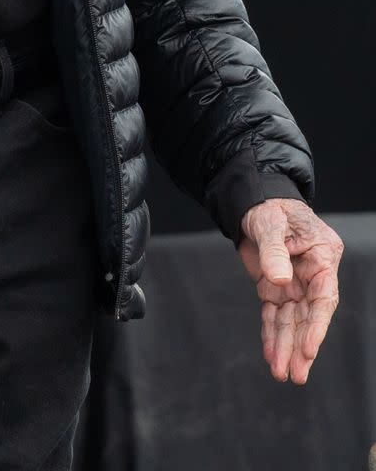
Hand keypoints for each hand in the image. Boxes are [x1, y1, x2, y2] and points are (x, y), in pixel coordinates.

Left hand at [238, 197, 342, 383]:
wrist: (251, 202)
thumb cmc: (269, 206)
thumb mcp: (271, 222)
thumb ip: (274, 251)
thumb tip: (280, 280)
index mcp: (322, 256)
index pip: (324, 297)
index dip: (318, 326)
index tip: (308, 349)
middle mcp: (311, 275)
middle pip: (309, 316)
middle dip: (301, 346)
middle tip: (296, 373)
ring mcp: (293, 283)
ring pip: (292, 321)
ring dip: (285, 346)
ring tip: (281, 372)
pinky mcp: (275, 288)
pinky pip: (274, 316)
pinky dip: (271, 335)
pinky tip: (270, 355)